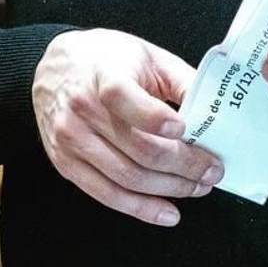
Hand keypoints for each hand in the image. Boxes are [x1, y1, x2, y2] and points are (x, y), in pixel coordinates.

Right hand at [32, 28, 222, 225]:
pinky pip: (107, 195)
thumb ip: (180, 79)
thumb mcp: (146, 55)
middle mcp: (82, 109)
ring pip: (127, 177)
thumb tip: (215, 111)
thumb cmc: (105, 58)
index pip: (123, 96)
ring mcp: (71, 140)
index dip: (155, 117)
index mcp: (103, 74)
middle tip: (212, 171)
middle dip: (184, 166)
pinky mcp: (66, 164)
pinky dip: (141, 209)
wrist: (52, 67)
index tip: (186, 130)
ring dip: (169, 189)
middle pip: (138, 148)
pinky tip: (168, 212)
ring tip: (197, 188)